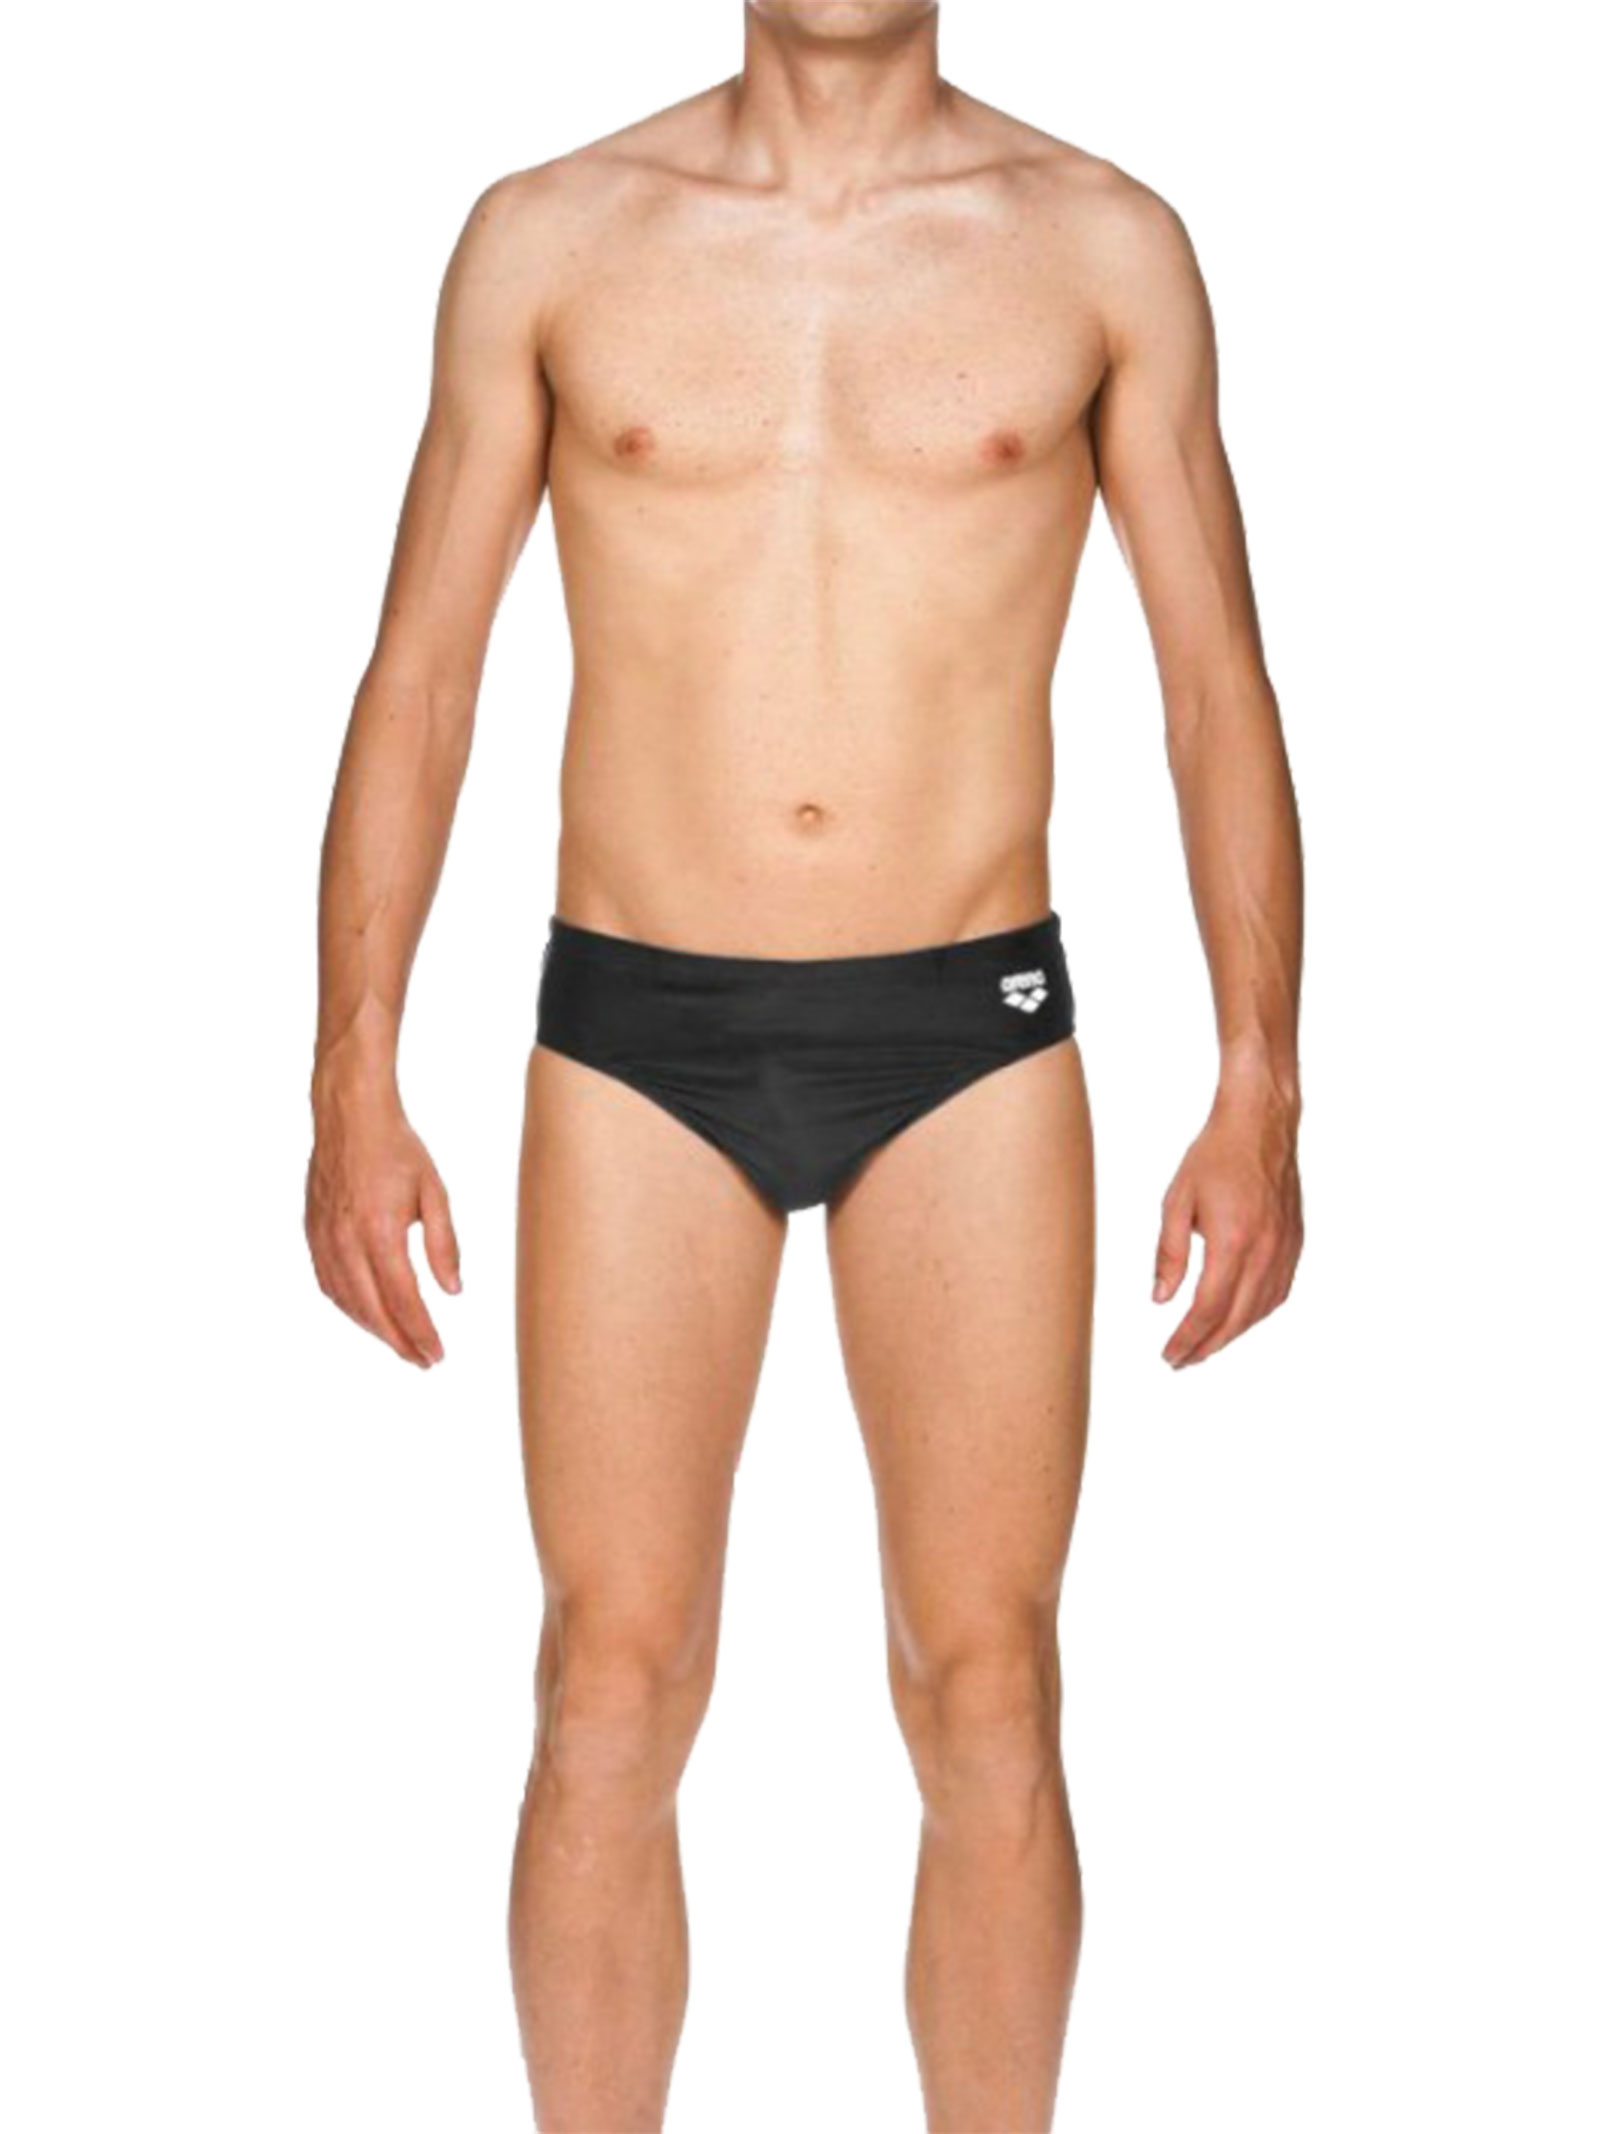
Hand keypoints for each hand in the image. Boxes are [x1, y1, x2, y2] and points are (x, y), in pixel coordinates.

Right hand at [306, 1085, 461, 1367]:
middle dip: (399, 1342)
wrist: (350, 1115)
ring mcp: (324, 1238)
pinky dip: (349, 1308)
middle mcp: (346, 1240)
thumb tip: (452, 1292)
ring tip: (401, 1344)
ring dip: (374, 1330)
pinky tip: (368, 1315)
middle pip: (373, 1310)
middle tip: (424, 1362)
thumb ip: (444, 1245)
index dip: (420, 1333)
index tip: (437, 1355)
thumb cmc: (398, 1149)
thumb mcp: (435, 1192)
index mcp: (380, 1231)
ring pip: (347, 1302)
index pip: (402, 1299)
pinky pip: (328, 1283)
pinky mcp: (312, 1232)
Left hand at [1154, 1082, 1302, 1367]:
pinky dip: (1255, 1313)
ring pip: (1260, 1310)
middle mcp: (1265, 1251)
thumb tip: (1160, 1299)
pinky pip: (1278, 1292)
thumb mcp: (1176, 1201)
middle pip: (1236, 1319)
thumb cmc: (1215, 1155)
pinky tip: (1237, 1318)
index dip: (1187, 1339)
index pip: (1208, 1309)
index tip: (1170, 1356)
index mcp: (1232, 1241)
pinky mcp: (1295, 1242)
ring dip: (1232, 1335)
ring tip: (1204, 1345)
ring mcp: (1285, 1248)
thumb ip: (1168, 1253)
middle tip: (1181, 1361)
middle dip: (1206, 1347)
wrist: (1260, 1123)